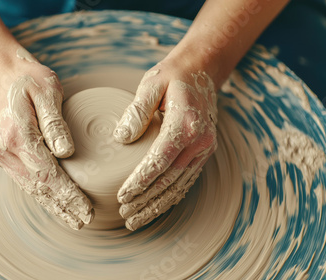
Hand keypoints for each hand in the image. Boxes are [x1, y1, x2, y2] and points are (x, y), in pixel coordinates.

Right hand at [0, 53, 93, 229]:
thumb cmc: (28, 79)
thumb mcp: (47, 90)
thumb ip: (55, 122)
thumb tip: (66, 153)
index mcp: (16, 134)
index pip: (47, 174)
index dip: (68, 194)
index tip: (86, 209)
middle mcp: (3, 149)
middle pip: (37, 187)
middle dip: (62, 206)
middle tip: (84, 221)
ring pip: (29, 187)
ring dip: (51, 205)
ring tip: (72, 219)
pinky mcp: (0, 154)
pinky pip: (23, 179)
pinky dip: (40, 193)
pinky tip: (54, 203)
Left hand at [113, 57, 217, 230]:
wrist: (202, 70)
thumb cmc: (172, 76)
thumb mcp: (151, 84)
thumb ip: (136, 111)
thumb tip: (121, 138)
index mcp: (185, 124)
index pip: (159, 161)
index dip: (140, 181)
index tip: (122, 195)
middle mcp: (199, 141)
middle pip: (169, 180)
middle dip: (146, 201)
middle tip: (125, 215)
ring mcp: (204, 148)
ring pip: (179, 185)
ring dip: (157, 205)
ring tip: (136, 219)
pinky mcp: (203, 152)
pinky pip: (186, 180)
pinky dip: (170, 196)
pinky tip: (155, 207)